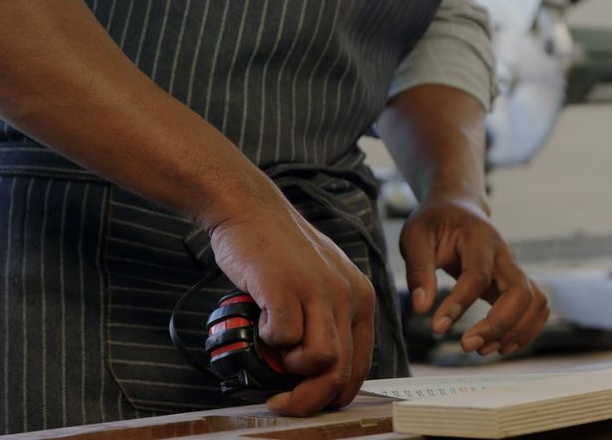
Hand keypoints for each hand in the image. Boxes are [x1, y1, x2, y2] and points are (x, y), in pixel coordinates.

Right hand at [206, 192, 375, 415]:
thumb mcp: (321, 281)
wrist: (251, 208)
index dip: (337, 393)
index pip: (361, 362)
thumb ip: (326, 319)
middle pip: (340, 369)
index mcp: (359, 296)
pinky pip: (284, 337)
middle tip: (283, 402)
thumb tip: (316, 369)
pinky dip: (268, 340)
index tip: (314, 403)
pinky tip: (260, 320)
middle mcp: (346, 294)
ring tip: (273, 345)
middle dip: (310, 398)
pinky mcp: (286, 287)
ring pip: (320, 359)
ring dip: (290, 365)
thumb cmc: (280, 250)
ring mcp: (318, 290)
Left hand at [400, 194, 548, 355]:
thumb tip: (421, 308)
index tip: (437, 327)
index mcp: (479, 238)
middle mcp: (505, 254)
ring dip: (515, 332)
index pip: (478, 274)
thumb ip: (418, 271)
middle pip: (521, 292)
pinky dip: (525, 331)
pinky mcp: (516, 283)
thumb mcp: (415, 237)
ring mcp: (514, 269)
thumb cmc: (434, 223)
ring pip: (535, 302)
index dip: (460, 303)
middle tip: (467, 345)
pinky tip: (498, 346)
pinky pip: (536, 308)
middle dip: (498, 324)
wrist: (457, 208)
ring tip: (482, 350)